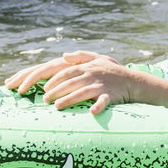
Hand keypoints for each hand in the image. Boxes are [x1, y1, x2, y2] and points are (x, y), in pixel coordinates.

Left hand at [4, 51, 131, 113]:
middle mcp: (89, 73)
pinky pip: (103, 101)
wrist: (134, 82)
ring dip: (69, 98)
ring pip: (81, 91)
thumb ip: (80, 56)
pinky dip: (98, 106)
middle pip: (67, 81)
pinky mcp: (110, 95)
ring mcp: (100, 84)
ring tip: (57, 106)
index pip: (59, 70)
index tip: (32, 88)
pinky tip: (92, 112)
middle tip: (42, 100)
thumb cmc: (112, 71)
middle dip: (54, 89)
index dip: (45, 78)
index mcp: (82, 66)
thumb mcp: (97, 59)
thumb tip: (64, 55)